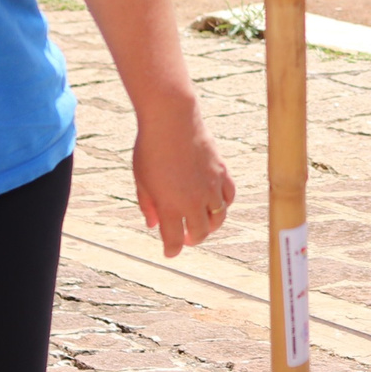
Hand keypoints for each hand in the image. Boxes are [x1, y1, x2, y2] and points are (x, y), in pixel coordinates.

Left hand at [133, 106, 235, 256]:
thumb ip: (148, 205)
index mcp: (169, 206)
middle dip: (193, 240)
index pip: (174, 241)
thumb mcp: (141, 180)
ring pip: (219, 218)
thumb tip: (153, 224)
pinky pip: (229, 197)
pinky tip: (216, 203)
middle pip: (200, 233)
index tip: (170, 252)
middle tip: (186, 238)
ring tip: (202, 223)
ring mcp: (210, 187)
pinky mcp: (222, 172)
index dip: (172, 250)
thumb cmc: (150, 148)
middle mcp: (193, 201)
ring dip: (210, 225)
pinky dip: (224, 205)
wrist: (172, 119)